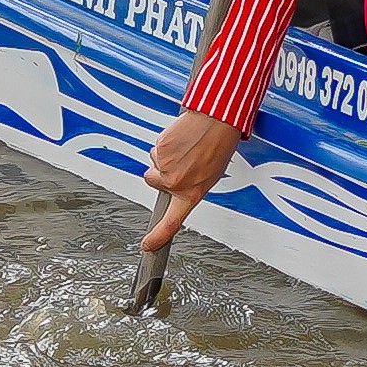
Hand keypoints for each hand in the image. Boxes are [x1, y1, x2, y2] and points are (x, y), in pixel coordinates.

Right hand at [141, 110, 244, 255]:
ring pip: (155, 162)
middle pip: (152, 180)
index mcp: (191, 193)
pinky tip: (181, 138)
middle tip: (181, 160)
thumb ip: (189, 186)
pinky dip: (165, 143)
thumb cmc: (217, 146)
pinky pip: (156, 148)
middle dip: (160, 170)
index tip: (148, 246)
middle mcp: (176, 183)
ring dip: (166, 154)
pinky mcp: (160, 149)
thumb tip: (176, 187)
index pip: (171, 223)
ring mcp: (166, 167)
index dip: (158, 236)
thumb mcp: (209, 175)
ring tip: (186, 146)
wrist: (217, 121)